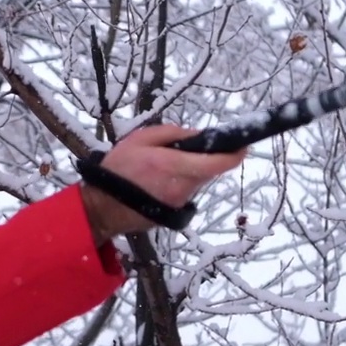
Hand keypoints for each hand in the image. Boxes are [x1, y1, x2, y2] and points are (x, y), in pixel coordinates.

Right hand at [80, 124, 247, 244]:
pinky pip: (187, 190)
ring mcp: (180, 201)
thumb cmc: (118, 170)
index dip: (235, 154)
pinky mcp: (176, 212)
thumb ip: (172, 133)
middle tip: (187, 148)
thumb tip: (198, 134)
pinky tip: (159, 180)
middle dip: (206, 157)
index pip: (217, 163)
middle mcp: (182, 187)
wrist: (102, 208)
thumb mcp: (139, 139)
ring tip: (163, 165)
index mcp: (174, 165)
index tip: (243, 145)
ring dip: (191, 169)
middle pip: (209, 170)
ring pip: (198, 180)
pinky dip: (181, 182)